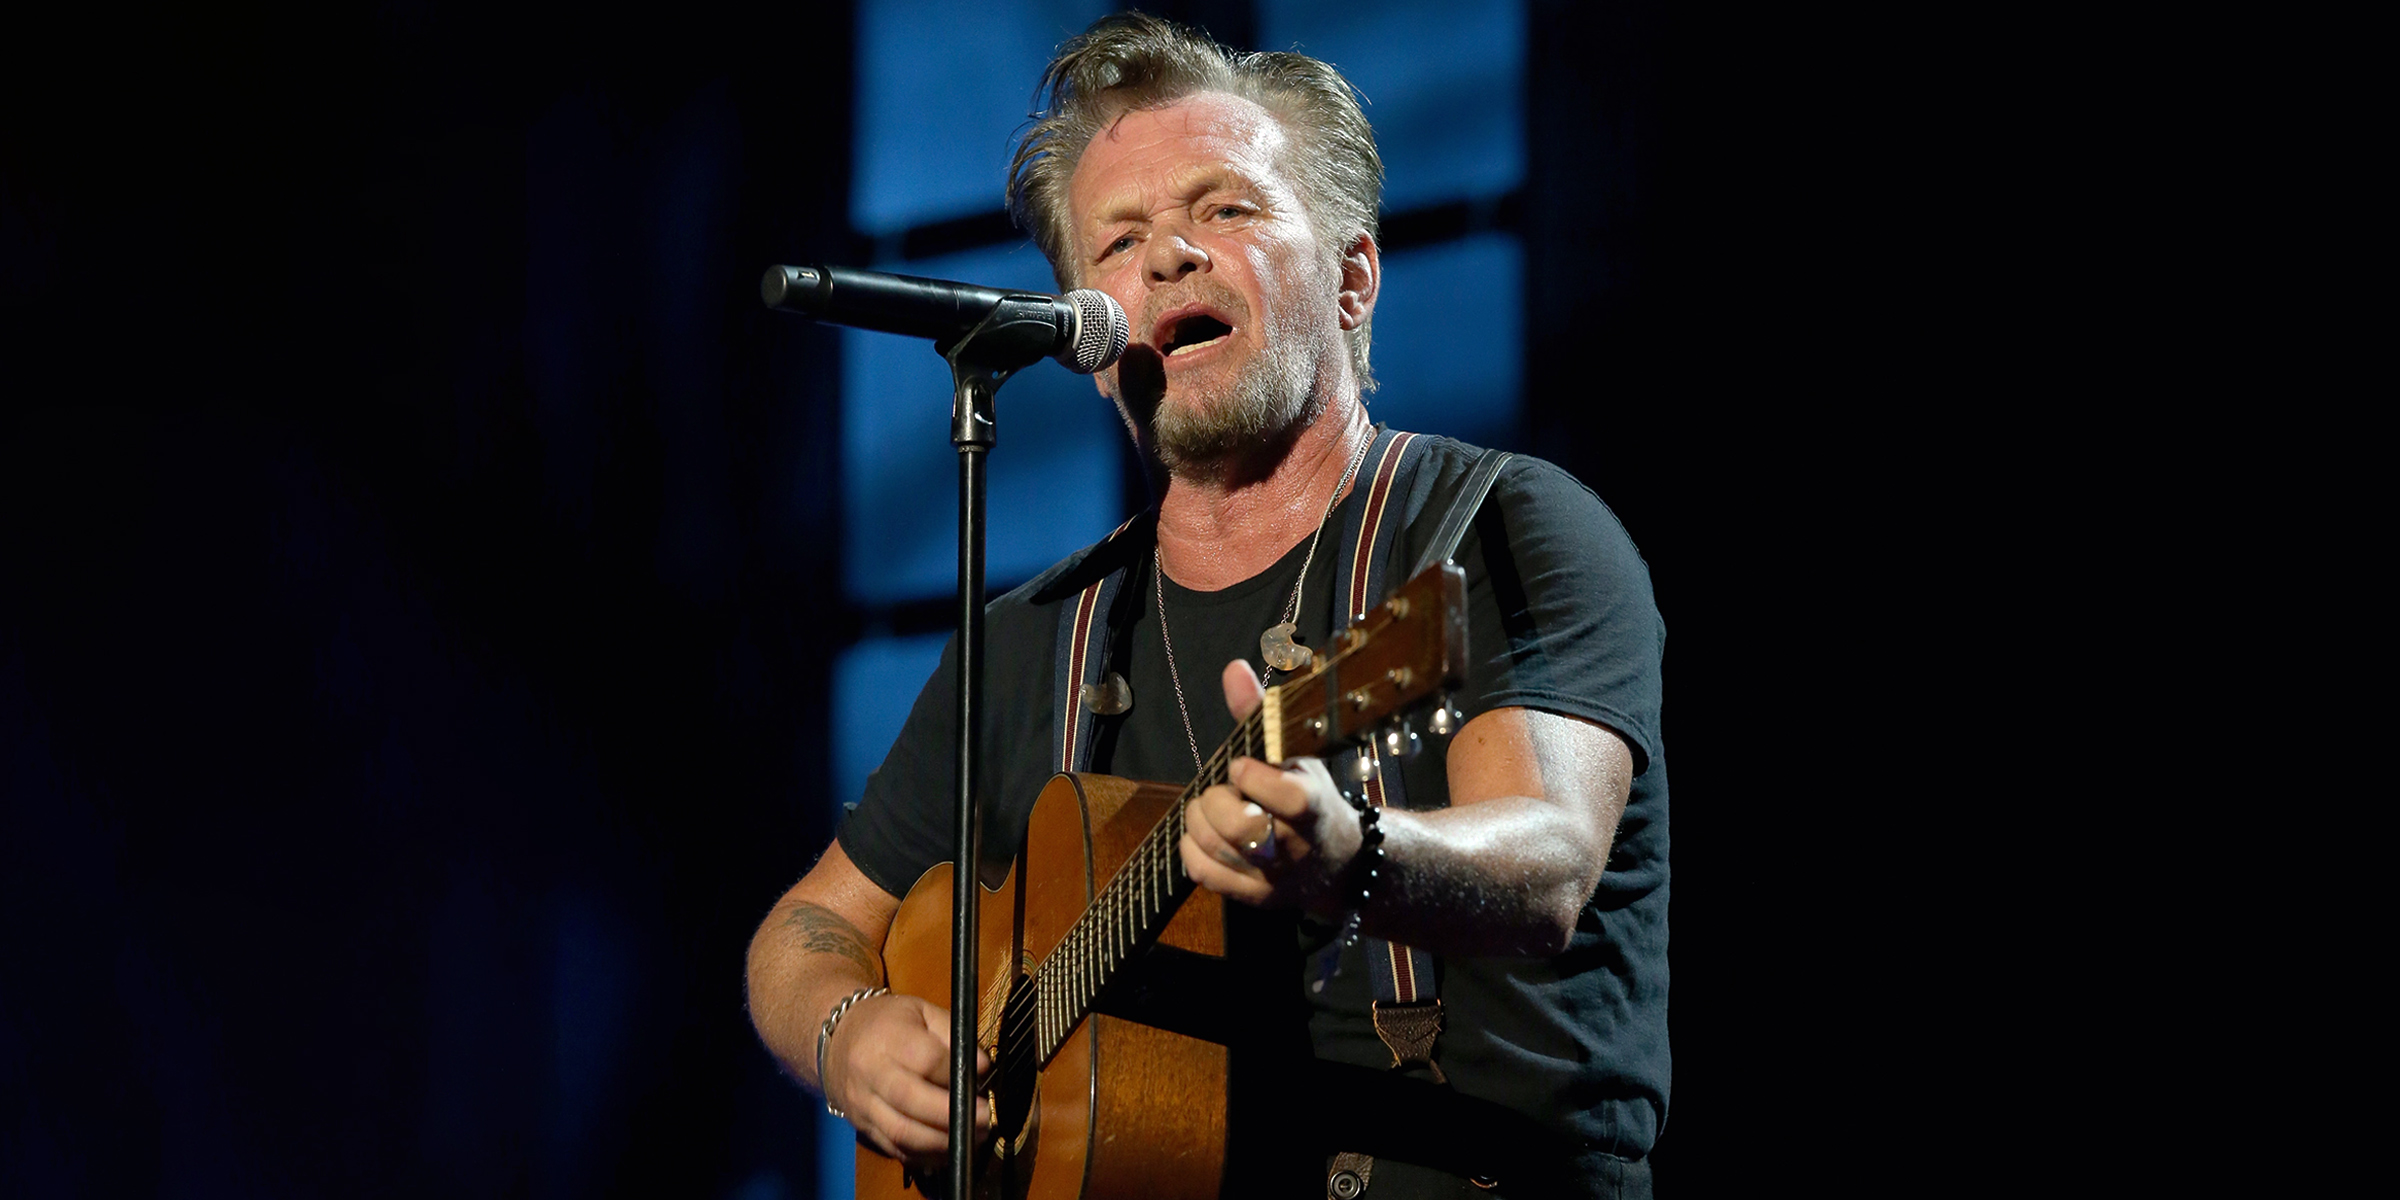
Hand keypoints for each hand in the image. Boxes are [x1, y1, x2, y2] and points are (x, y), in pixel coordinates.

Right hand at [821, 991, 994, 1167]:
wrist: (836, 1040)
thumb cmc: (886, 1023)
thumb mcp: (921, 1011)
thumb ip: (953, 1034)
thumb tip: (983, 1066)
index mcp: (888, 1039)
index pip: (926, 1061)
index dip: (956, 1074)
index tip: (979, 1079)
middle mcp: (871, 1074)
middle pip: (913, 1102)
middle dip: (953, 1116)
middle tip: (985, 1120)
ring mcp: (864, 1105)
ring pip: (902, 1133)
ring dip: (942, 1143)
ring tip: (971, 1139)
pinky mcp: (863, 1127)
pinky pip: (895, 1149)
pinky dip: (925, 1156)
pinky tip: (948, 1151)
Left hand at [1178, 660, 1364, 914]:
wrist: (1339, 863)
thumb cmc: (1311, 799)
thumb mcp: (1295, 754)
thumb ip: (1258, 712)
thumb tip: (1233, 668)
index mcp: (1313, 806)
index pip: (1284, 797)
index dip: (1251, 776)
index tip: (1241, 766)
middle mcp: (1297, 846)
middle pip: (1240, 827)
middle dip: (1217, 800)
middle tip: (1224, 790)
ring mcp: (1275, 876)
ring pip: (1216, 847)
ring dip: (1199, 819)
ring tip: (1213, 808)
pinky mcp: (1255, 897)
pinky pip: (1205, 874)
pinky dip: (1190, 848)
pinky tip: (1201, 833)